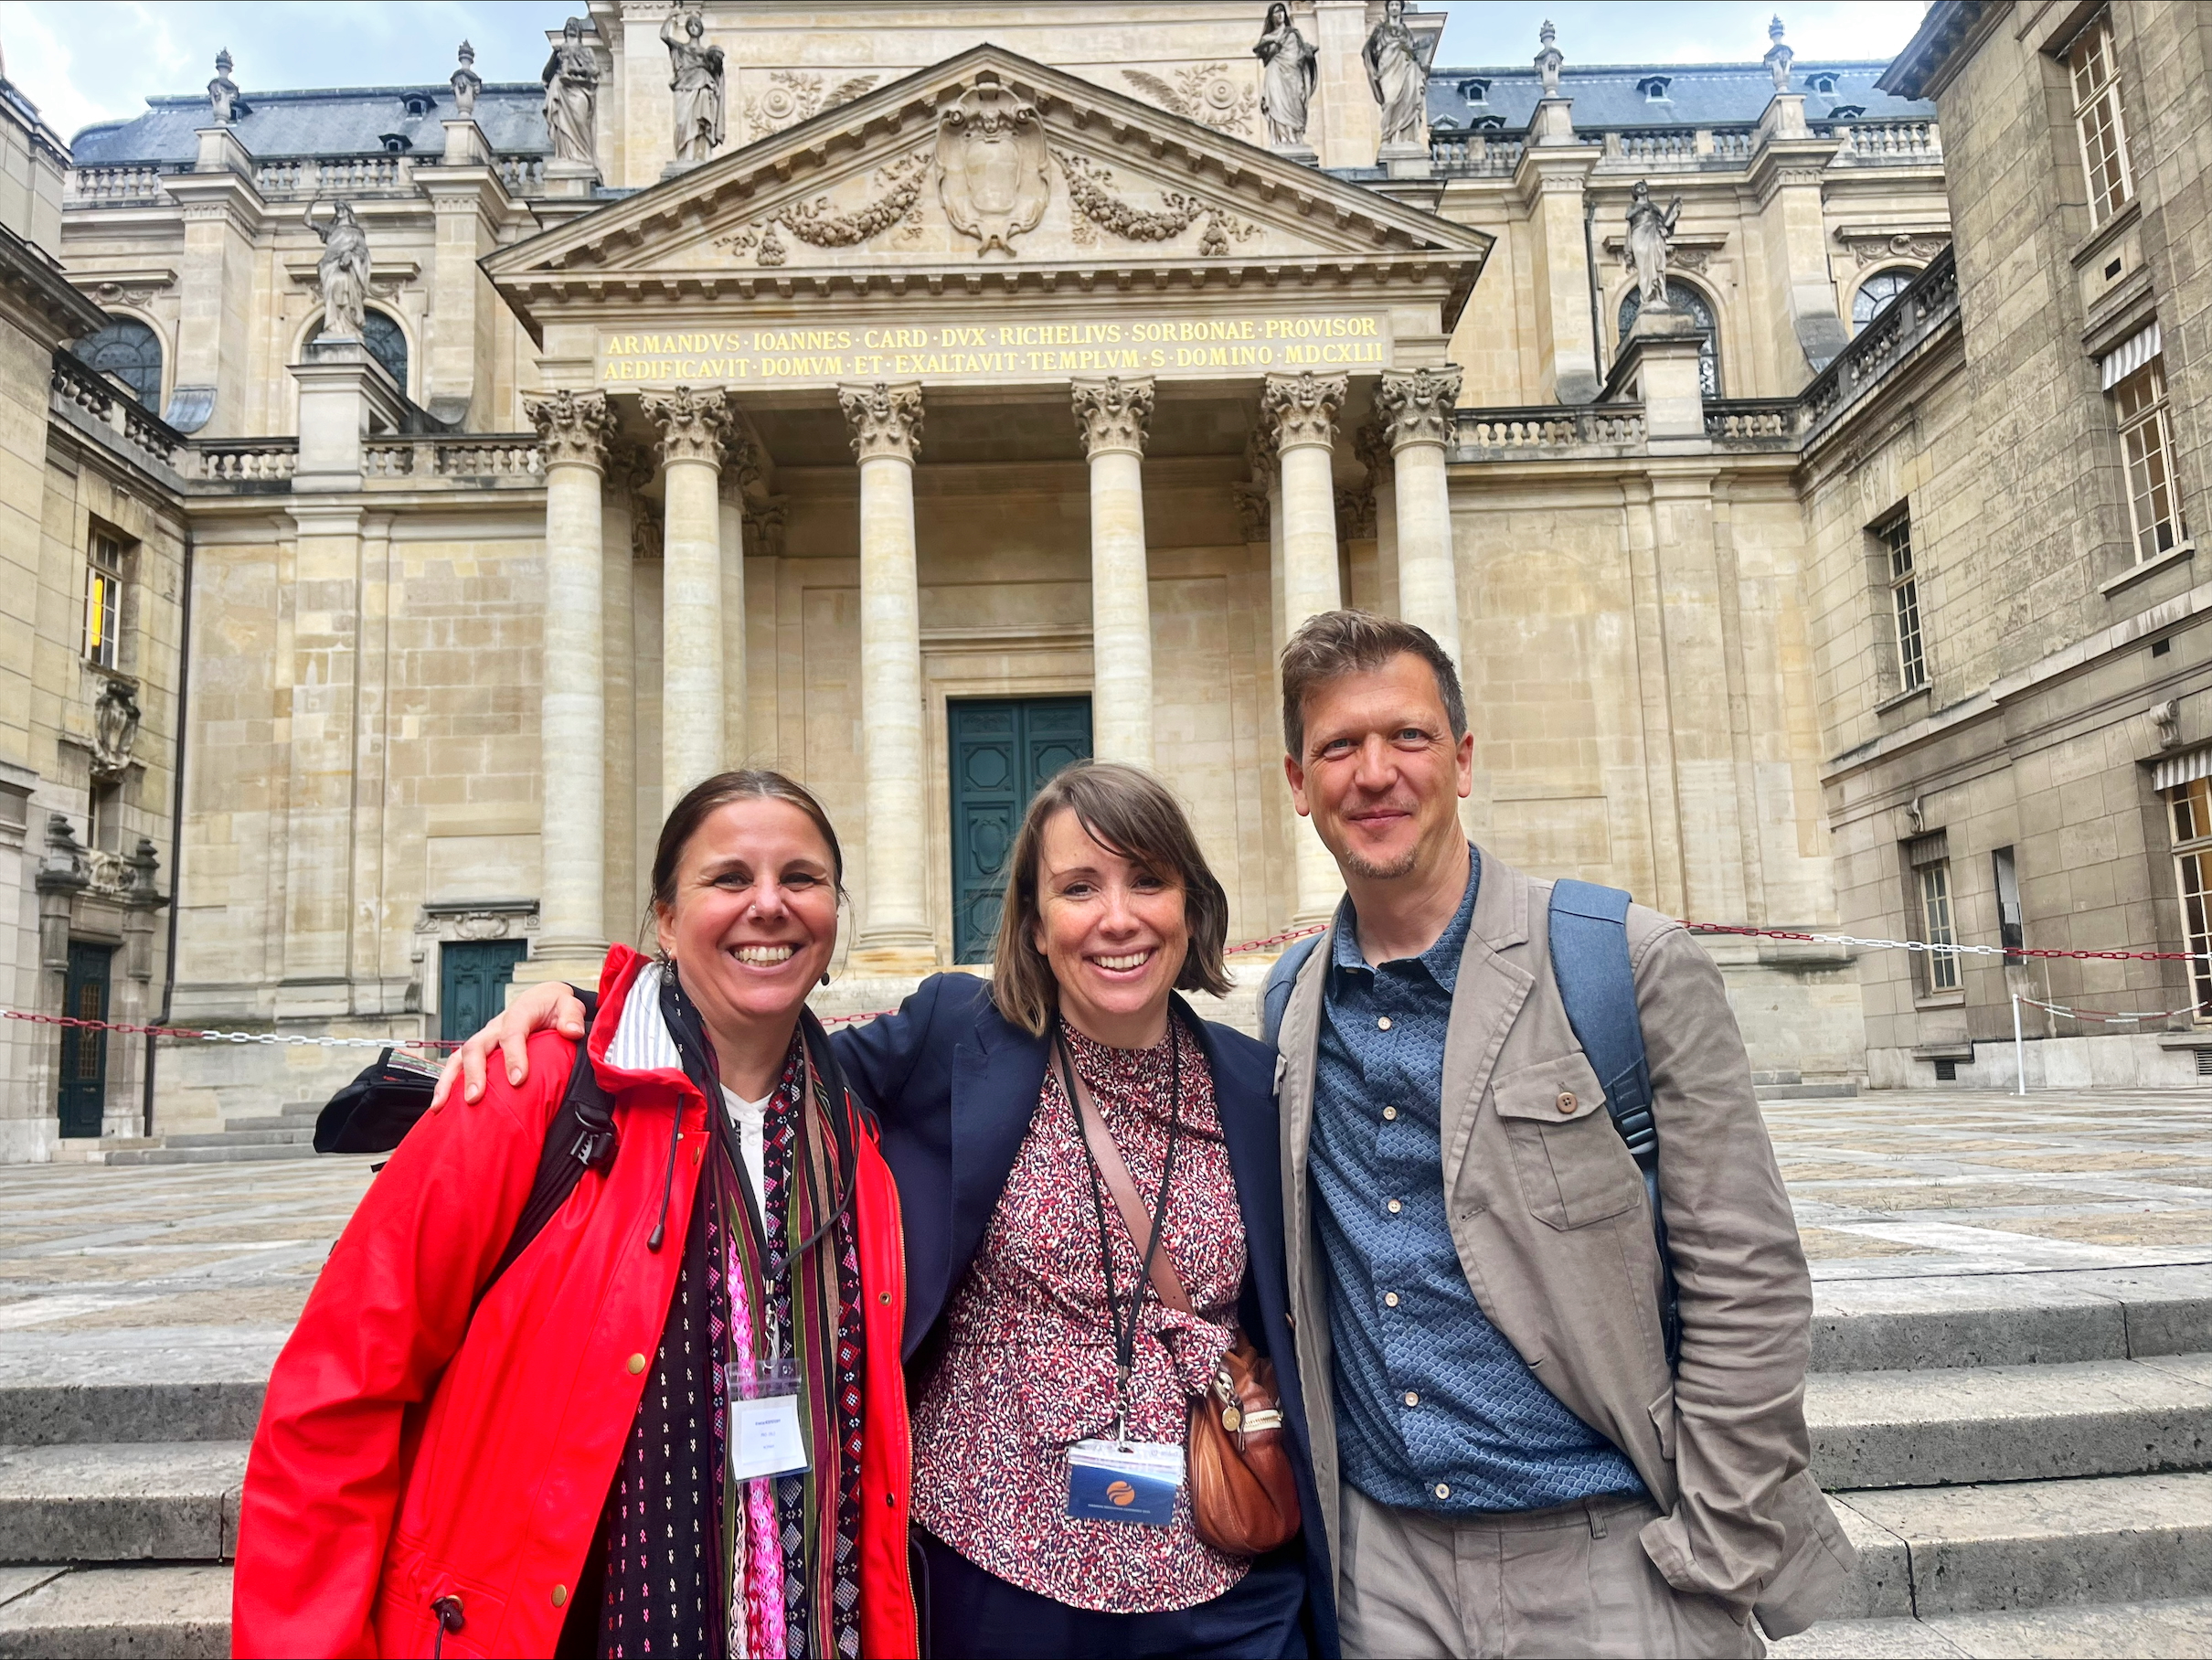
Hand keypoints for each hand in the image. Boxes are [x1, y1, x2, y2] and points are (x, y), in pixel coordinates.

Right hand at [430, 979, 588, 1108]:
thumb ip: (571, 1016)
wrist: (544, 1000)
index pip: (512, 1032)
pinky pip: (456, 1065)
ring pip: (459, 1056)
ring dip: (450, 1081)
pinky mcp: (479, 1050)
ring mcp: (485, 1039)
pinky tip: (439, 1106)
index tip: (518, 1080)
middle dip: (475, 1073)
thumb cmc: (554, 1005)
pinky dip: (445, 1084)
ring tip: (443, 1106)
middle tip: (476, 1097)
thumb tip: (571, 1031)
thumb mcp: (568, 1004)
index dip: (513, 1056)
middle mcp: (496, 1026)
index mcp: (519, 1013)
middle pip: (477, 1046)